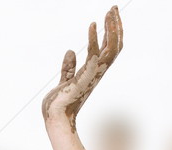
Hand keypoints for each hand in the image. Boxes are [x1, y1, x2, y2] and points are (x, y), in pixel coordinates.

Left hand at [42, 6, 122, 129]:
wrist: (55, 116)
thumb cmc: (60, 102)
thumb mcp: (66, 80)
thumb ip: (69, 67)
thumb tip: (70, 52)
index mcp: (94, 72)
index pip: (109, 48)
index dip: (112, 32)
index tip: (109, 15)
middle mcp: (97, 72)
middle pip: (115, 46)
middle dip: (116, 26)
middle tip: (112, 8)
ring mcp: (93, 75)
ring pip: (111, 49)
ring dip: (111, 29)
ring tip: (107, 13)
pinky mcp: (84, 77)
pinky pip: (93, 55)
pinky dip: (94, 39)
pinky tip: (92, 25)